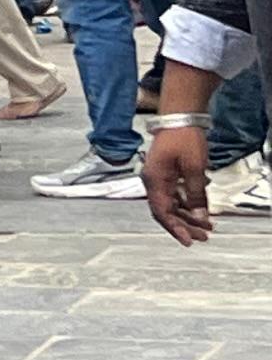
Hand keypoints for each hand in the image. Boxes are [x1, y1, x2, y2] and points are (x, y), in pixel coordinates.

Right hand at [147, 120, 215, 245]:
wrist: (180, 118)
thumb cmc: (184, 140)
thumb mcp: (194, 168)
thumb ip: (196, 194)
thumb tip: (199, 215)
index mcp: (154, 181)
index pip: (162, 213)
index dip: (175, 229)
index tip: (188, 241)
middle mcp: (153, 182)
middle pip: (166, 212)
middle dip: (184, 226)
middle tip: (203, 237)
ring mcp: (158, 178)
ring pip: (171, 205)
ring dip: (187, 217)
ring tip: (206, 227)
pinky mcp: (166, 174)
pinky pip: (174, 196)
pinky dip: (186, 205)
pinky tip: (199, 211)